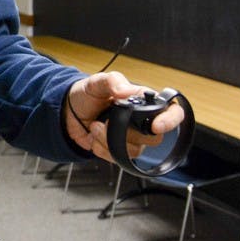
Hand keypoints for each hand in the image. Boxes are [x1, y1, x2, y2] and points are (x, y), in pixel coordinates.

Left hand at [65, 72, 184, 162]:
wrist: (68, 112)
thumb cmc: (87, 94)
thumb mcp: (96, 82)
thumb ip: (112, 82)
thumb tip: (126, 91)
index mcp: (143, 102)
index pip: (172, 111)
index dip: (171, 120)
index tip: (156, 126)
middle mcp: (141, 122)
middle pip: (155, 138)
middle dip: (128, 132)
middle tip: (107, 120)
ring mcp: (131, 138)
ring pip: (135, 151)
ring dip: (110, 140)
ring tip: (95, 125)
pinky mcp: (118, 151)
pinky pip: (118, 159)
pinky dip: (102, 149)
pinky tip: (94, 136)